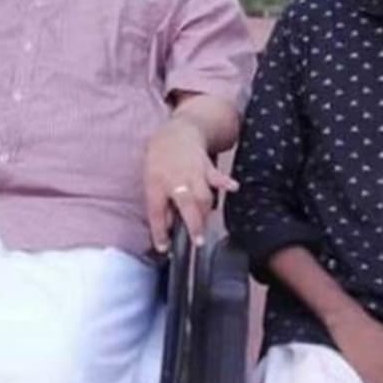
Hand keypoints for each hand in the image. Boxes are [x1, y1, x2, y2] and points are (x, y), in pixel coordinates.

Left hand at [144, 117, 235, 251]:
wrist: (177, 132)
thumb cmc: (162, 161)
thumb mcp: (150, 182)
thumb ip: (159, 207)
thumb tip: (165, 233)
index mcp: (156, 185)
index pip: (156, 212)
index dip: (159, 232)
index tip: (164, 249)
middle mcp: (175, 179)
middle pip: (185, 204)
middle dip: (193, 223)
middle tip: (198, 242)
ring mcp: (192, 172)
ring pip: (202, 195)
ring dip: (206, 212)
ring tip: (207, 225)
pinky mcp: (207, 167)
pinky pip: (217, 175)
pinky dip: (225, 182)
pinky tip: (232, 188)